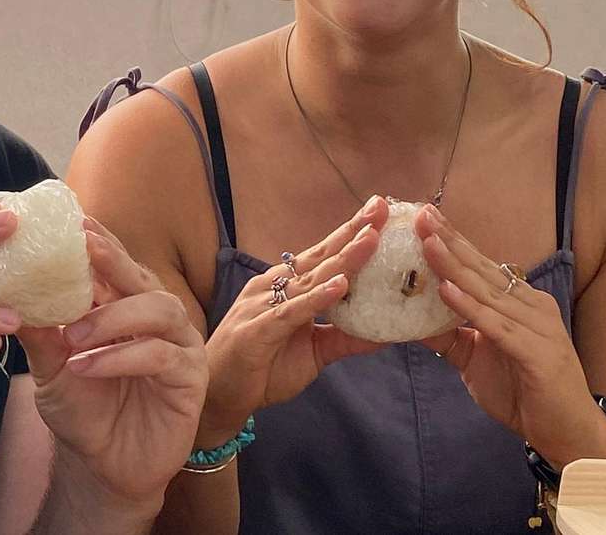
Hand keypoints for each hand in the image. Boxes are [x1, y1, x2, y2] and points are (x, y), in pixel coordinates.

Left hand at [18, 218, 205, 510]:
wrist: (103, 466)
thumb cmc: (82, 410)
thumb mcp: (49, 368)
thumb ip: (38, 332)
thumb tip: (6, 293)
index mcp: (124, 306)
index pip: (114, 264)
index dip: (98, 241)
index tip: (73, 221)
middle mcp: (156, 318)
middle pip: (141, 277)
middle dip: (113, 260)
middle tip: (84, 248)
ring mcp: (179, 346)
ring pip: (158, 309)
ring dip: (112, 317)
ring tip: (73, 335)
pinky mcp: (190, 378)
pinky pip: (161, 355)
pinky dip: (120, 356)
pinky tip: (86, 366)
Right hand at [200, 195, 389, 443]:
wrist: (218, 396)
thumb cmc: (261, 369)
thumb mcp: (314, 352)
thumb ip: (345, 338)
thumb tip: (387, 334)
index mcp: (285, 288)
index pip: (323, 257)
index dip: (351, 234)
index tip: (380, 212)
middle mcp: (273, 289)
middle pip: (319, 257)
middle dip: (352, 232)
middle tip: (381, 207)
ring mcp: (263, 306)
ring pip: (309, 279)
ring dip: (341, 259)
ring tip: (370, 240)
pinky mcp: (258, 331)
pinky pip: (291, 312)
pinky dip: (316, 298)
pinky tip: (339, 286)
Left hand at [414, 205, 605, 465]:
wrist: (567, 434)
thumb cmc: (523, 392)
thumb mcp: (474, 359)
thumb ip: (448, 336)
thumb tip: (408, 320)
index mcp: (519, 303)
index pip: (480, 267)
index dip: (453, 242)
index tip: (423, 216)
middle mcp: (532, 307)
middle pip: (483, 270)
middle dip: (450, 242)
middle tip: (421, 215)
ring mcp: (539, 328)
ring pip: (488, 293)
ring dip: (455, 267)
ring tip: (427, 243)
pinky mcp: (538, 353)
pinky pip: (498, 326)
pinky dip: (471, 308)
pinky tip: (446, 291)